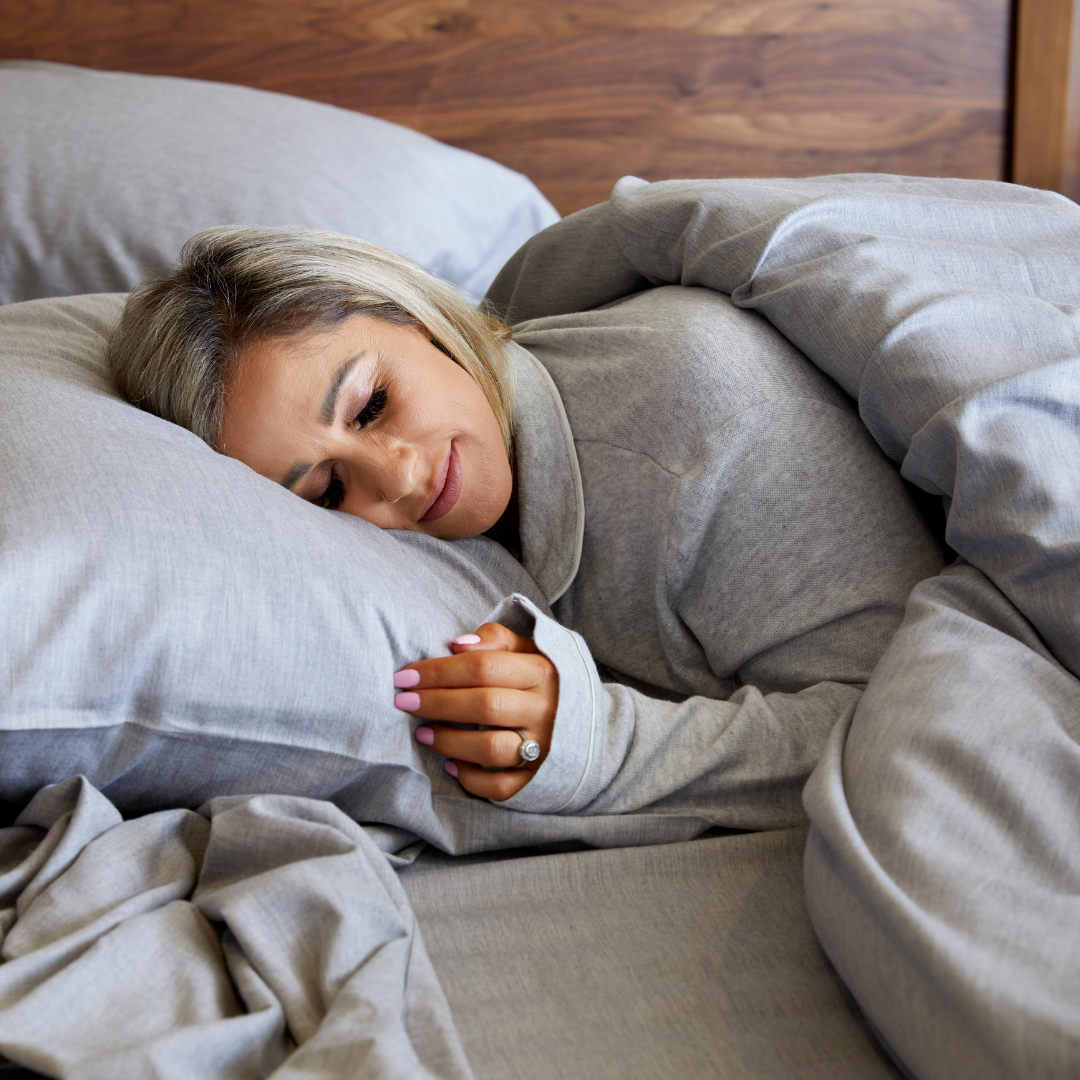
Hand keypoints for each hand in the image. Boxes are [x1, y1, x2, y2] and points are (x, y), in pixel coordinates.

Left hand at [393, 623, 557, 800]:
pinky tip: (449, 764)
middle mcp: (545, 710)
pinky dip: (470, 779)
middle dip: (436, 702)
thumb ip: (496, 640)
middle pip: (484, 705)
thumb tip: (456, 644)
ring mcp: (544, 748)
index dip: (439, 670)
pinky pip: (500, 787)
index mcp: (543, 672)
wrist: (593, 727)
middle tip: (403, 701)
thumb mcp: (531, 650)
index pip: (483, 666)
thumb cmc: (547, 682)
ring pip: (490, 749)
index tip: (406, 675)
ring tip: (422, 733)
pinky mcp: (538, 780)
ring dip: (449, 741)